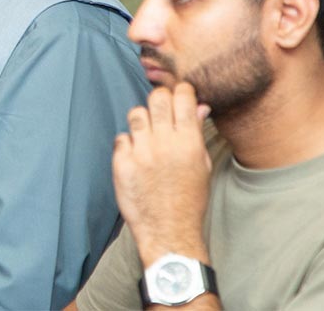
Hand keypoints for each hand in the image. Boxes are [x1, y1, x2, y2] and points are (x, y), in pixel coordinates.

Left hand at [112, 83, 211, 266]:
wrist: (169, 231)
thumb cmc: (189, 199)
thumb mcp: (202, 166)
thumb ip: (197, 133)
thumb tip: (199, 107)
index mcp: (189, 143)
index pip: (183, 98)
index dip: (180, 91)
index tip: (179, 94)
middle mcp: (165, 143)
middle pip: (157, 98)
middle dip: (160, 98)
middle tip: (161, 110)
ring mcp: (141, 152)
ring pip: (136, 113)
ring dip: (142, 120)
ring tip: (147, 134)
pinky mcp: (122, 163)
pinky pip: (121, 138)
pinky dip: (127, 143)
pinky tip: (135, 156)